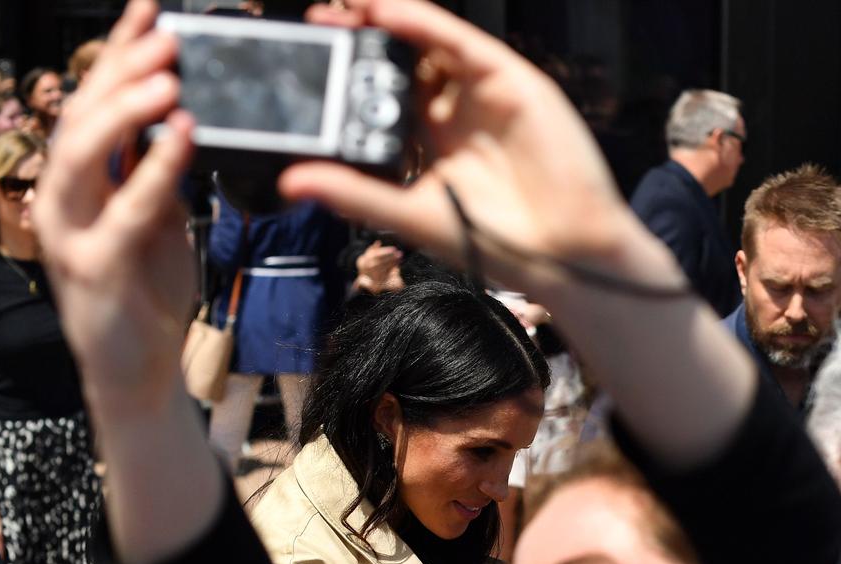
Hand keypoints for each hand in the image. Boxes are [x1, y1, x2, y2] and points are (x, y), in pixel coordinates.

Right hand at [33, 0, 195, 410]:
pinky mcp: (94, 271)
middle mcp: (64, 200)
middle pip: (79, 118)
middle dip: (121, 72)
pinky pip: (122, 213)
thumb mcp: (156, 220)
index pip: (95, 104)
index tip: (151, 10)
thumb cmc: (145, 292)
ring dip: (123, 112)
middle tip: (166, 36)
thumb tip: (178, 118)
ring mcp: (71, 236)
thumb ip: (157, 173)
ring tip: (167, 78)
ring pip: (79, 157)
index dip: (119, 54)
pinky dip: (152, 172)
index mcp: (81, 183)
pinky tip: (179, 138)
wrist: (138, 369)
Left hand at [279, 0, 637, 286]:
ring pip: (426, 41)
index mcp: (428, 142)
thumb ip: (353, 193)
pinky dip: (421, 24)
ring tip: (342, 7)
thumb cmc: (492, 240)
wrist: (559, 251)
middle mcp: (452, 111)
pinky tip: (384, 14)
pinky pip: (458, 42)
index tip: (306, 69)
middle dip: (360, 40)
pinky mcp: (507, 79)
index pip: (381, 97)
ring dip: (384, 19)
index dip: (347, 79)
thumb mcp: (407, 214)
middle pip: (400, 61)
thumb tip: (292, 182)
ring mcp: (479, 92)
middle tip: (317, 24)